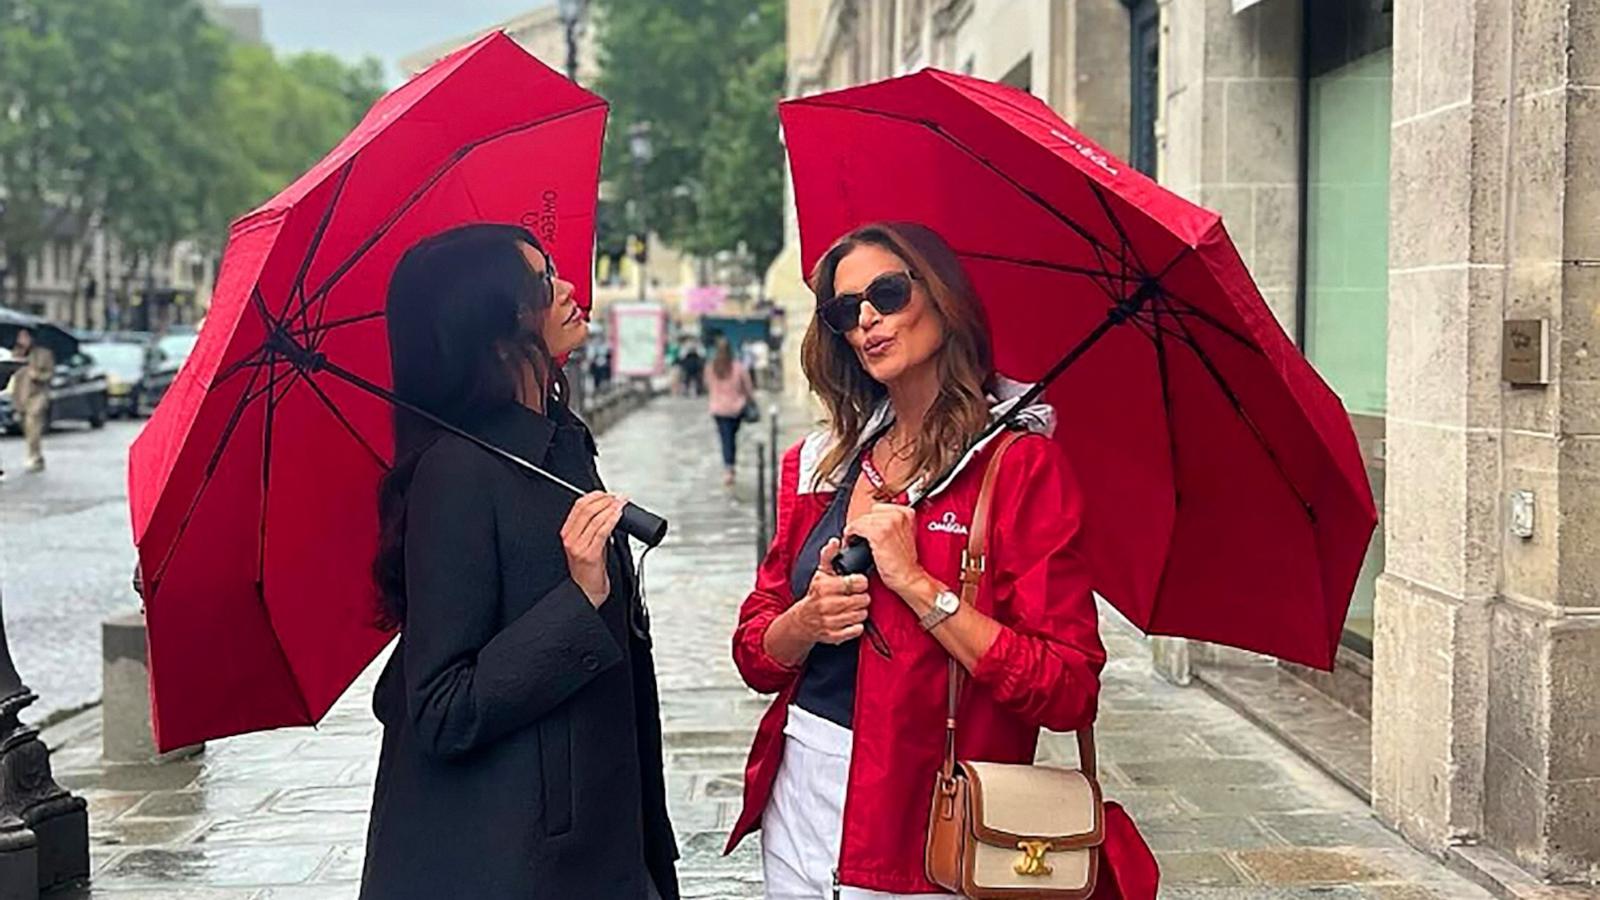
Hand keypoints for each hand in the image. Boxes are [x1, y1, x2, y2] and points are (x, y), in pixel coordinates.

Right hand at [561, 491, 624, 606]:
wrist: (587, 592)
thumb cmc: (590, 570)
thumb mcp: (588, 544)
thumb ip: (594, 528)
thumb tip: (610, 512)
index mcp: (567, 533)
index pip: (579, 506)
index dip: (595, 496)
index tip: (609, 494)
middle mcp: (570, 538)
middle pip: (586, 509)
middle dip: (605, 500)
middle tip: (618, 499)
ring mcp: (579, 546)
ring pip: (595, 518)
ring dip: (612, 508)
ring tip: (622, 504)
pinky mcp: (590, 554)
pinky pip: (602, 531)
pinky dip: (612, 520)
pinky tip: (619, 515)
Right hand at [781, 538, 872, 646]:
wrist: (803, 620)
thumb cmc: (816, 594)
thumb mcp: (821, 572)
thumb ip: (829, 554)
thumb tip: (835, 540)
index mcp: (825, 587)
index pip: (857, 582)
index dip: (861, 582)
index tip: (857, 583)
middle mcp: (826, 605)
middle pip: (862, 600)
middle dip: (862, 597)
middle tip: (856, 596)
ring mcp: (830, 622)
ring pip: (861, 615)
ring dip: (860, 611)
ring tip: (853, 607)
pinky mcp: (834, 636)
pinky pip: (857, 630)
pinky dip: (856, 625)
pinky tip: (850, 619)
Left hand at [843, 503, 927, 598]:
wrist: (908, 577)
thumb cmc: (905, 563)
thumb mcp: (904, 536)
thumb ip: (893, 524)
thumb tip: (875, 521)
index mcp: (907, 513)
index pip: (880, 508)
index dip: (871, 520)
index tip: (868, 529)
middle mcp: (899, 514)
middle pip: (870, 512)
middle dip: (864, 525)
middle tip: (861, 537)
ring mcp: (889, 522)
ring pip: (861, 519)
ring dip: (855, 530)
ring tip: (855, 540)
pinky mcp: (879, 533)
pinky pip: (856, 527)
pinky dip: (850, 535)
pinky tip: (851, 542)